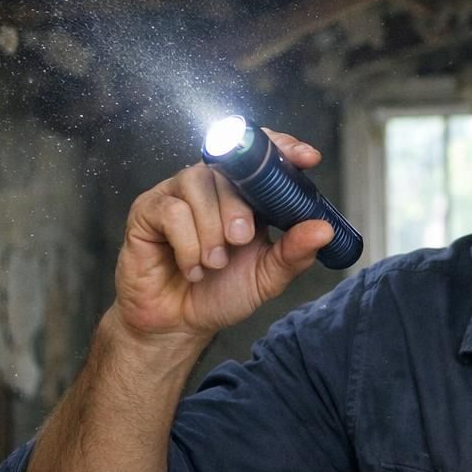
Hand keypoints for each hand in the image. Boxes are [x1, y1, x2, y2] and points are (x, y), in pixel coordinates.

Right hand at [113, 130, 333, 341]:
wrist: (179, 324)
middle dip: (238, 205)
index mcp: (244, 196)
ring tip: (215, 262)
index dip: (282, 148)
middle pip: (227, 167)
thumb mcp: (266, 277)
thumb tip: (323, 230)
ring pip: (197, 183)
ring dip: (211, 227)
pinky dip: (187, 244)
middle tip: (241, 240)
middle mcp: (211, 187)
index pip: (261, 154)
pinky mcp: (148, 211)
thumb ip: (294, 253)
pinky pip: (171, 210)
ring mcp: (177, 195)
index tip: (307, 158)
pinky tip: (192, 268)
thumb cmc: (220, 294)